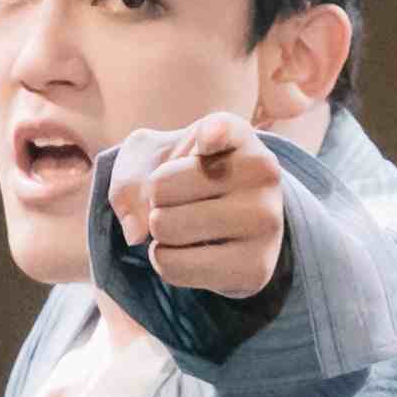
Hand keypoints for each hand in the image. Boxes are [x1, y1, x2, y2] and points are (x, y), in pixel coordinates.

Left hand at [107, 114, 291, 301]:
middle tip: (176, 202)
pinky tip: (189, 250)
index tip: (207, 139)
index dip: (210, 134)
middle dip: (152, 202)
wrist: (230, 219)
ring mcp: (267, 221)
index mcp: (237, 134)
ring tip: (183, 226)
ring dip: (158, 234)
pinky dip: (165, 261)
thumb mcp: (149, 157)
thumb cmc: (183, 177)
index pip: (220, 129)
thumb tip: (136, 233)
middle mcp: (262, 172)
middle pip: (160, 189)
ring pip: (167, 230)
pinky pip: (175, 267)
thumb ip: (129, 178)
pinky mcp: (257, 266)